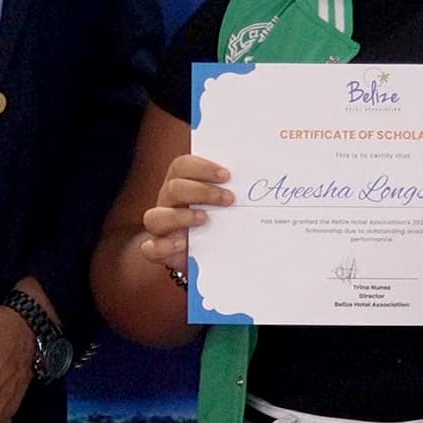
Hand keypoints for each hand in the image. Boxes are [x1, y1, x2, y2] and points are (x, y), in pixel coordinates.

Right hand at [139, 154, 232, 278]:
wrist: (204, 256)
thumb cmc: (218, 223)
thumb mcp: (227, 206)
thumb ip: (236, 192)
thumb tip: (270, 175)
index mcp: (182, 184)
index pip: (182, 166)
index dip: (202, 167)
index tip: (227, 175)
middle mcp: (168, 202)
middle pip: (173, 188)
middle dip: (202, 191)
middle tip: (229, 199)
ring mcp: (161, 227)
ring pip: (155, 217)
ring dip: (182, 217)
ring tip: (205, 219)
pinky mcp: (159, 250)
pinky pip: (151, 248)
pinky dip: (165, 246)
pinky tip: (183, 244)